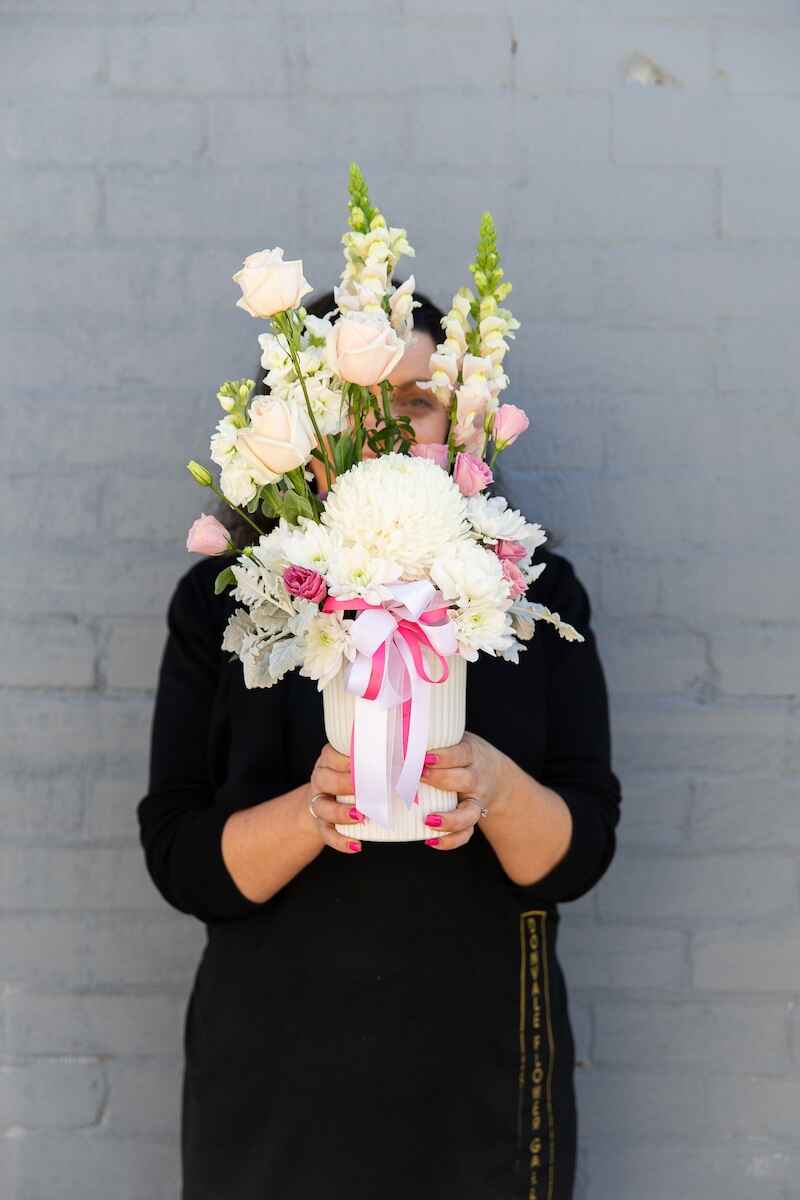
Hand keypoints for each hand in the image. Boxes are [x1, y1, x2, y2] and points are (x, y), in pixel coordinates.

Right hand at [306, 742, 365, 854]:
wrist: (324, 801)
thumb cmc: (348, 778)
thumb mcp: (355, 764)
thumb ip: (374, 760)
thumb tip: (412, 763)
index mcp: (330, 759)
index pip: (334, 754)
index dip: (351, 759)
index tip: (371, 762)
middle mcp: (321, 779)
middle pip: (325, 779)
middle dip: (346, 784)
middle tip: (369, 788)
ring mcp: (318, 802)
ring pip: (322, 807)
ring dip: (341, 812)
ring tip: (359, 816)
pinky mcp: (321, 824)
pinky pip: (327, 833)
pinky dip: (340, 840)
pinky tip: (356, 845)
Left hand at [418, 731, 512, 850]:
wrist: (495, 776)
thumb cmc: (464, 755)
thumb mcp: (456, 740)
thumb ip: (434, 739)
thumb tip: (395, 731)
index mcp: (471, 754)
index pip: (460, 754)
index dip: (443, 757)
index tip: (424, 758)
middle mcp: (476, 778)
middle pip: (465, 780)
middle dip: (441, 780)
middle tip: (418, 778)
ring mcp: (476, 801)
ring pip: (469, 812)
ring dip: (450, 818)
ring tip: (428, 820)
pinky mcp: (473, 818)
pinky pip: (467, 833)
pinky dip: (451, 840)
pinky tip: (431, 841)